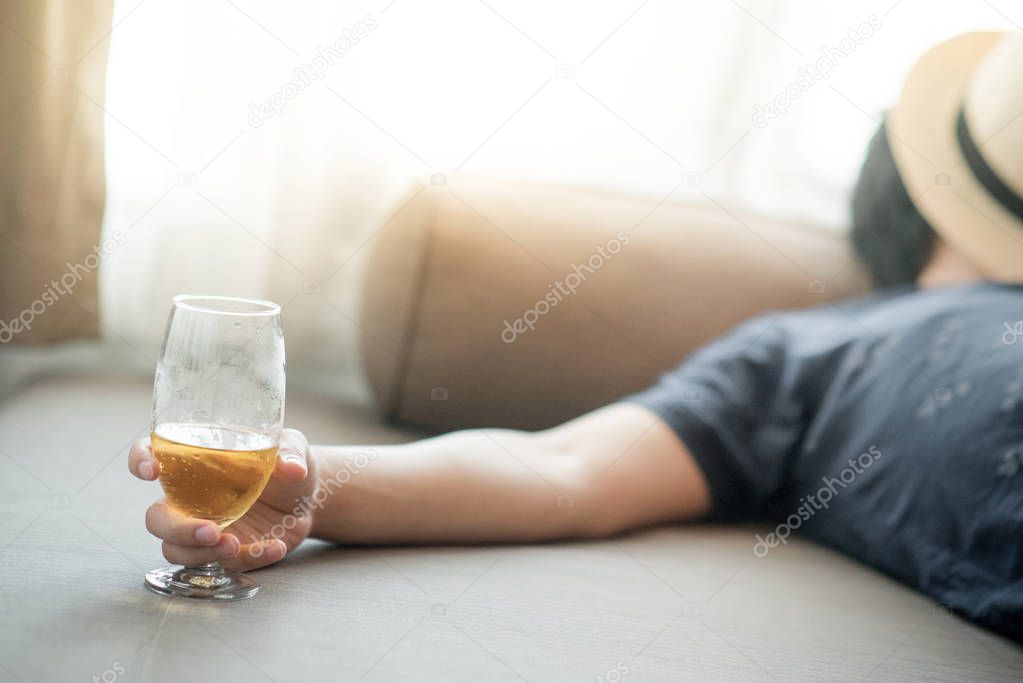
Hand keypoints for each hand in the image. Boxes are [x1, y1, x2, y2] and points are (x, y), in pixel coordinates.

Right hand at [129, 428, 317, 570]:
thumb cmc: (287, 465)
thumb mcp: (293, 449)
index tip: (151, 471)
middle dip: (177, 530)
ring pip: (177, 551)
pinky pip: (222, 565)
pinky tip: (275, 547)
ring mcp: (204, 528)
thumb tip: (293, 469)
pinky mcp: (223, 553)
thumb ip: (290, 454)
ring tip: (236, 546)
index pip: (152, 454)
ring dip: (201, 554)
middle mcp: (191, 498)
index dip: (141, 460)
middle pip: (157, 519)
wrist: (308, 500)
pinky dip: (248, 559)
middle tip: (211, 532)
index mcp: (195, 463)